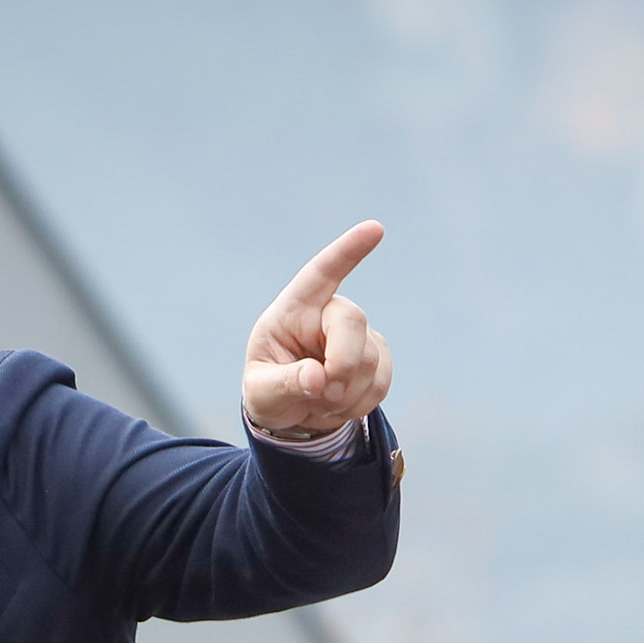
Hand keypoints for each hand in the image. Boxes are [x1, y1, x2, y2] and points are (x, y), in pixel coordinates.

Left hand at [243, 222, 393, 440]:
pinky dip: (359, 402)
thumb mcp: (261, 393)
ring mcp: (357, 335)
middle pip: (353, 322)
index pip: (321, 274)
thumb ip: (285, 383)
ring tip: (320, 401)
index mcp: (294, 310)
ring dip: (346, 393)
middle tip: (323, 394)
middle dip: (343, 365)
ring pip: (371, 360)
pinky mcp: (377, 358)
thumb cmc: (269, 392)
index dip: (347, 251)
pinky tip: (337, 403)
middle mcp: (328, 314)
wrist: (292, 413)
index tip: (374, 229)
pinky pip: (381, 381)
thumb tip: (318, 378)